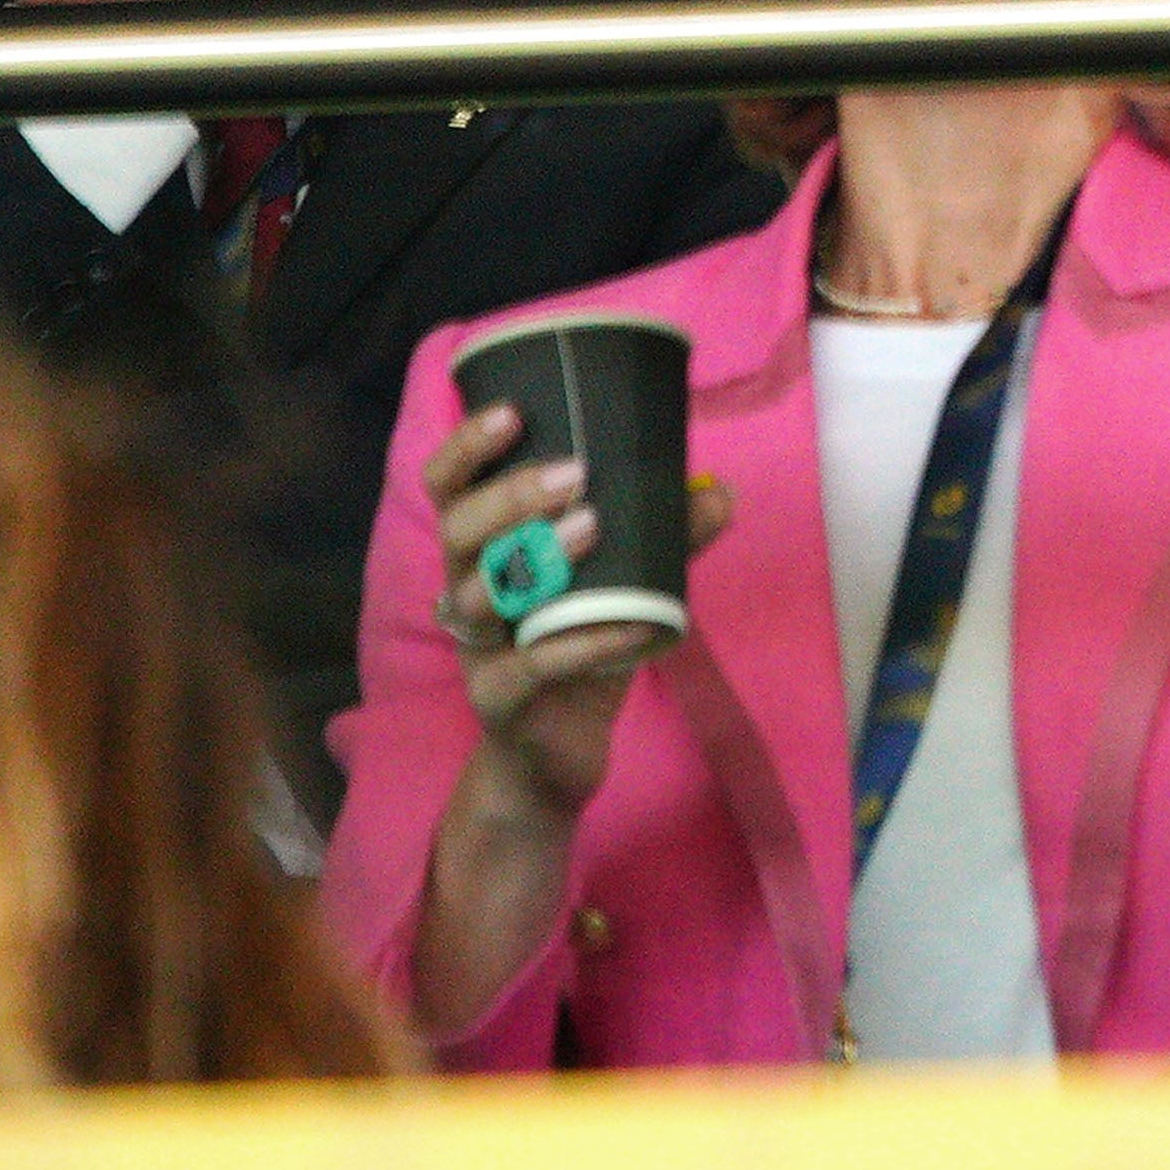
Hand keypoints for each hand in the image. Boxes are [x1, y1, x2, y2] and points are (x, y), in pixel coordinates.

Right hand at [425, 401, 732, 822]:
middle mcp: (469, 593)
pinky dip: (582, 643)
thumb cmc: (577, 651)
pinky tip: (632, 625)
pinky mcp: (499, 701)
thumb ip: (664, 540)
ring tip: (593, 528)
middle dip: (510, 496)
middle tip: (576, 475)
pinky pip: (528, 666)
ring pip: (481, 596)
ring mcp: (478, 650)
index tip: (514, 411)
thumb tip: (719, 492)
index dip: (468, 449)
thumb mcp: (620, 587)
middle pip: (458, 532)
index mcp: (484, 552)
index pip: (450, 489)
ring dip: (539, 556)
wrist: (554, 757)